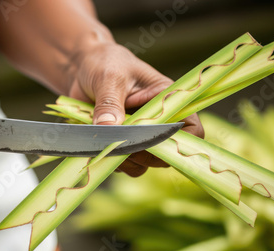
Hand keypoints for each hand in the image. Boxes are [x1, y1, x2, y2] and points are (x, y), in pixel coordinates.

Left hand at [67, 41, 203, 176]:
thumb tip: (108, 128)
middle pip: (165, 154)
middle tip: (120, 142)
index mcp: (167, 100)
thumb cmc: (104, 63)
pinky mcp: (119, 143)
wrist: (82, 68)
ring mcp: (137, 136)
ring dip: (124, 160)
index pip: (191, 130)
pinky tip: (95, 142)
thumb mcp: (110, 78)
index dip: (179, 143)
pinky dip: (108, 159)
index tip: (153, 143)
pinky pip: (120, 163)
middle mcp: (157, 122)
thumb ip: (110, 103)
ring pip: (142, 164)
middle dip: (144, 154)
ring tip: (105, 141)